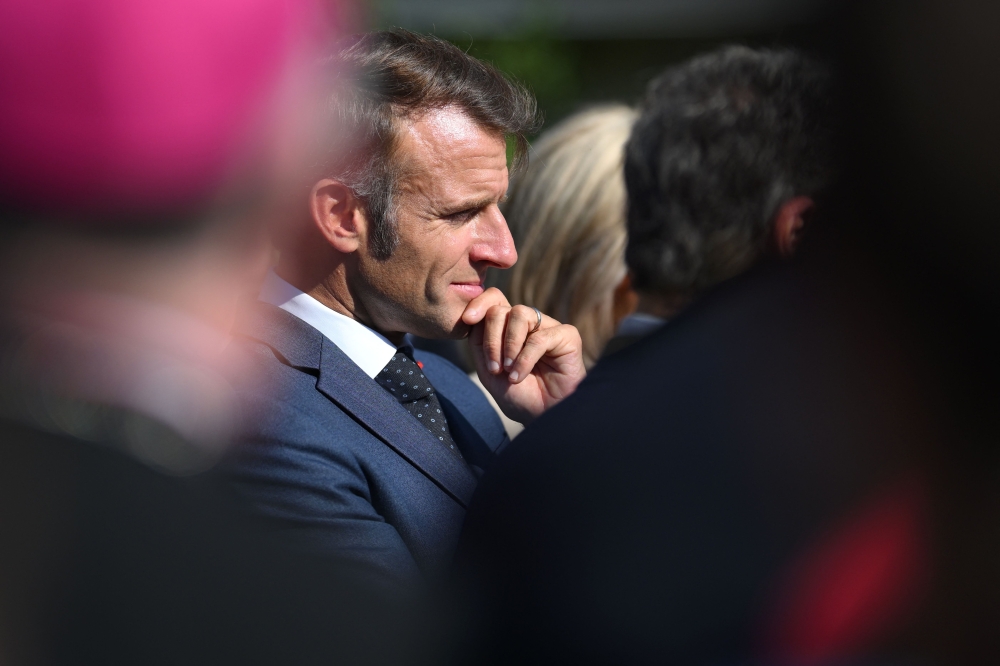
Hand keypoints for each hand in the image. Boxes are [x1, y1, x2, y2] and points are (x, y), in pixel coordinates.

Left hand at [462, 288, 585, 424]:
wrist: (542, 417)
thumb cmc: (518, 396)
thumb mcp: (489, 369)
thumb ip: (480, 341)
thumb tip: (474, 315)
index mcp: (509, 327)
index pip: (494, 299)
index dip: (478, 303)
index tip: (467, 319)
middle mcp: (529, 323)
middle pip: (501, 309)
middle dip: (491, 339)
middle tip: (495, 368)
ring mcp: (548, 327)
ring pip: (520, 314)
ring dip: (508, 345)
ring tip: (508, 370)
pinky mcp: (567, 336)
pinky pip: (540, 337)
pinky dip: (525, 358)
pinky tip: (519, 376)